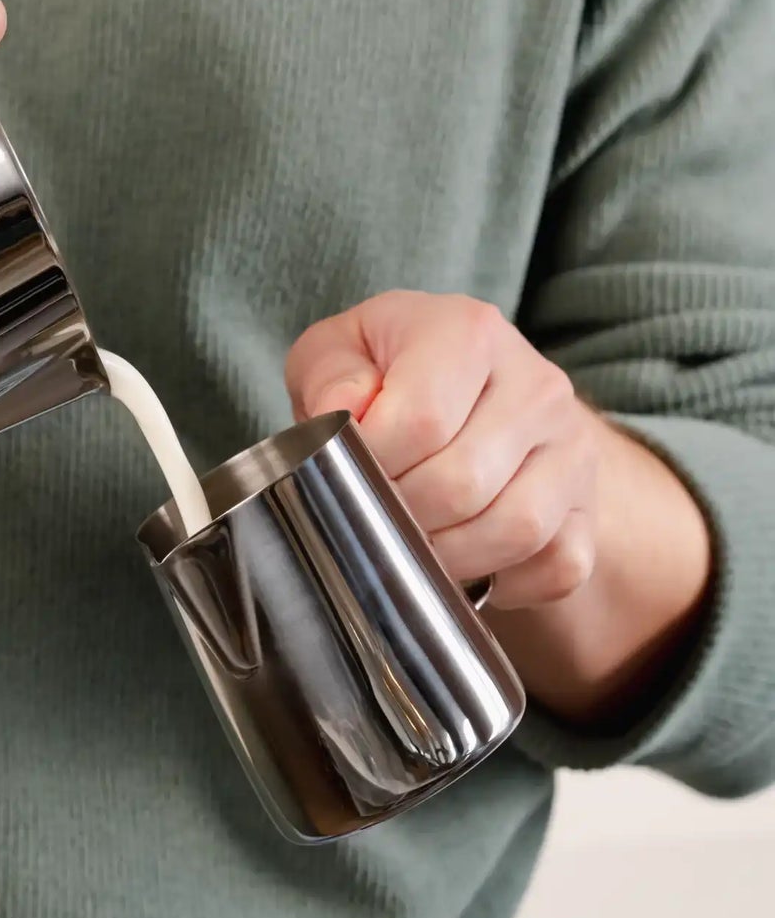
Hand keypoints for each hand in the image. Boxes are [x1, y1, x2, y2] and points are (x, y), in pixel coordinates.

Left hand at [286, 291, 597, 609]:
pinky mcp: (589, 508)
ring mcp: (572, 449)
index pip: (421, 419)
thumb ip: (329, 376)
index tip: (344, 473)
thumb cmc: (385, 374)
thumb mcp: (336, 352)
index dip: (370, 464)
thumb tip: (344, 411)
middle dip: (401, 516)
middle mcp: (536, 386)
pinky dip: (508, 584)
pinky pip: (559, 567)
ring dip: (447, 556)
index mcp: (469, 333)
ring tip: (408, 544)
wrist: (465, 391)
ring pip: (516, 530)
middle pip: (464, 482)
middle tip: (370, 517)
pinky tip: (466, 565)